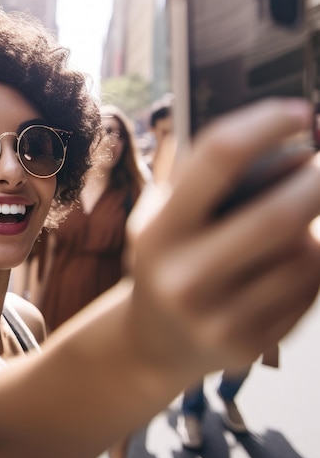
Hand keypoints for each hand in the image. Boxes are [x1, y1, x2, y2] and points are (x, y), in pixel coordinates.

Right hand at [128, 99, 319, 379]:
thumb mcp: (165, 216)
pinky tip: (290, 260)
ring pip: (304, 255)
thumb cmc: (165, 260)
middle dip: (317, 180)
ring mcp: (219, 317)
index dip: (265, 125)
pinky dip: (313, 264)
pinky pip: (309, 289)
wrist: (154, 341)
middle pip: (277, 215)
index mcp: (159, 231)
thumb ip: (209, 181)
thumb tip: (295, 150)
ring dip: (314, 228)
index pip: (218, 159)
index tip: (298, 112)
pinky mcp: (251, 345)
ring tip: (294, 223)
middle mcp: (185, 276)